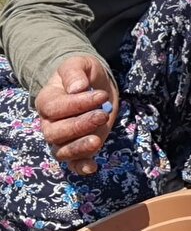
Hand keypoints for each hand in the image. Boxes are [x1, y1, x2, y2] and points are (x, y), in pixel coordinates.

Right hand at [34, 56, 117, 175]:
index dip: (77, 104)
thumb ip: (75, 72)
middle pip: (56, 132)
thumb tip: (77, 88)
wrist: (94, 86)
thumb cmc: (84, 75)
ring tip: (97, 139)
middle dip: (80, 125)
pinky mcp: (79, 148)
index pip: (55, 108)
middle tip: (102, 114)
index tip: (100, 95)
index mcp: (47, 101)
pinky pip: (74, 163)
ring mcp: (63, 139)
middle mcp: (50, 123)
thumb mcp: (79, 64)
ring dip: (79, 147)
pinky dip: (81, 167)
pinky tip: (93, 166)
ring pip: (62, 150)